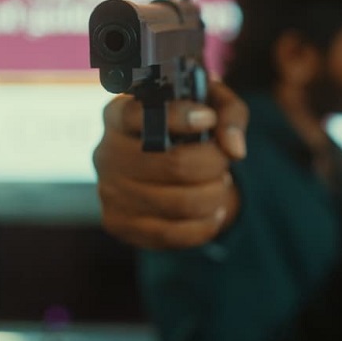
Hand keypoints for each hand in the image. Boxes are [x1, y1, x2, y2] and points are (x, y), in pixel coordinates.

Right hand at [92, 82, 248, 248]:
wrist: (161, 166)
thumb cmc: (187, 129)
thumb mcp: (211, 106)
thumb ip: (229, 114)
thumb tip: (235, 149)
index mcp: (119, 114)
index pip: (142, 115)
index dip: (181, 117)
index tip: (209, 118)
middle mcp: (107, 152)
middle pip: (175, 165)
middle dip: (214, 164)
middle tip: (223, 161)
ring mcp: (109, 192)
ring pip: (179, 203)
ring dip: (214, 194)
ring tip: (220, 183)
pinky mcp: (119, 224)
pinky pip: (172, 234)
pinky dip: (205, 225)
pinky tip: (215, 211)